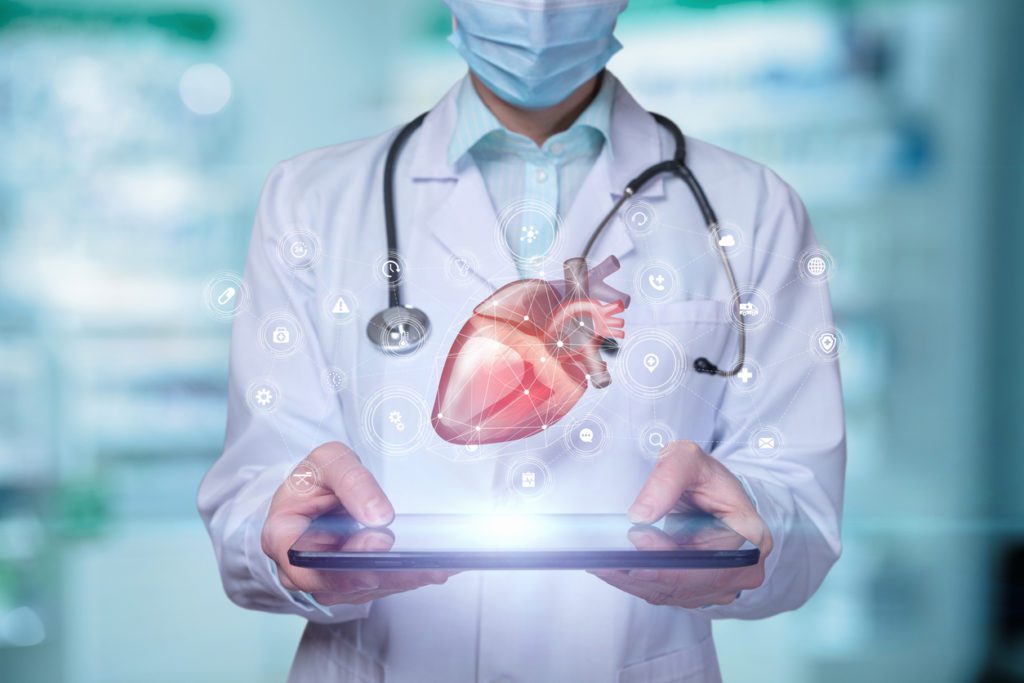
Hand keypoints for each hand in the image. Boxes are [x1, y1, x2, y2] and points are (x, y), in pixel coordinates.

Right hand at [261, 442, 454, 604]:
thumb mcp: (329, 461)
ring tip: (436, 567)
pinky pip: (378, 584)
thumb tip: (379, 516)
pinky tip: (434, 567)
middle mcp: (301, 567)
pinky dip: (406, 576)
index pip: (303, 565)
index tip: (371, 562)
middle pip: (339, 584)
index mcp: (282, 537)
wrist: (321, 486)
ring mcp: (326, 577)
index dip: (337, 571)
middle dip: (382, 576)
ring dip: (401, 580)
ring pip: (363, 588)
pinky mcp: (351, 580)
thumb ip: (352, 482)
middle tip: (418, 566)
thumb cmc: (316, 476)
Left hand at [589, 440, 771, 607]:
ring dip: (634, 581)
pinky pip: (666, 593)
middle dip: (645, 573)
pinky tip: (611, 570)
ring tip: (600, 564)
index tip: (637, 543)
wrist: (709, 491)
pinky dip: (637, 583)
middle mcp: (743, 568)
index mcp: (750, 535)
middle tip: (605, 561)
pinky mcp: (701, 591)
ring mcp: (724, 585)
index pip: (711, 559)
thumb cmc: (703, 476)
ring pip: (673, 593)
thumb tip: (640, 516)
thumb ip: (666, 480)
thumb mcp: (686, 459)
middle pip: (689, 583)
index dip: (673, 559)